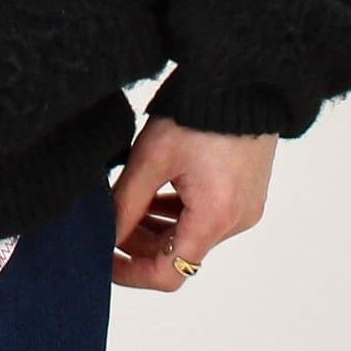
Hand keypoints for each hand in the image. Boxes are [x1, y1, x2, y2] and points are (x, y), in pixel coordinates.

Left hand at [110, 114, 276, 289]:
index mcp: (214, 218)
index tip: (104, 260)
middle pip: (180, 254)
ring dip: (158, 226)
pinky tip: (155, 191)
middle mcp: (236, 221)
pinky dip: (180, 212)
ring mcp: (245, 207)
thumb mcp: (152, 156)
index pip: (168, 273)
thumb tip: (104, 232)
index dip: (131, 273)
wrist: (240, 77)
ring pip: (192, 234)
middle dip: (140, 243)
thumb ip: (125, 201)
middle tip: (110, 220)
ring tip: (129, 200)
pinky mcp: (247, 192)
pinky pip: (207, 216)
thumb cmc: (198, 112)